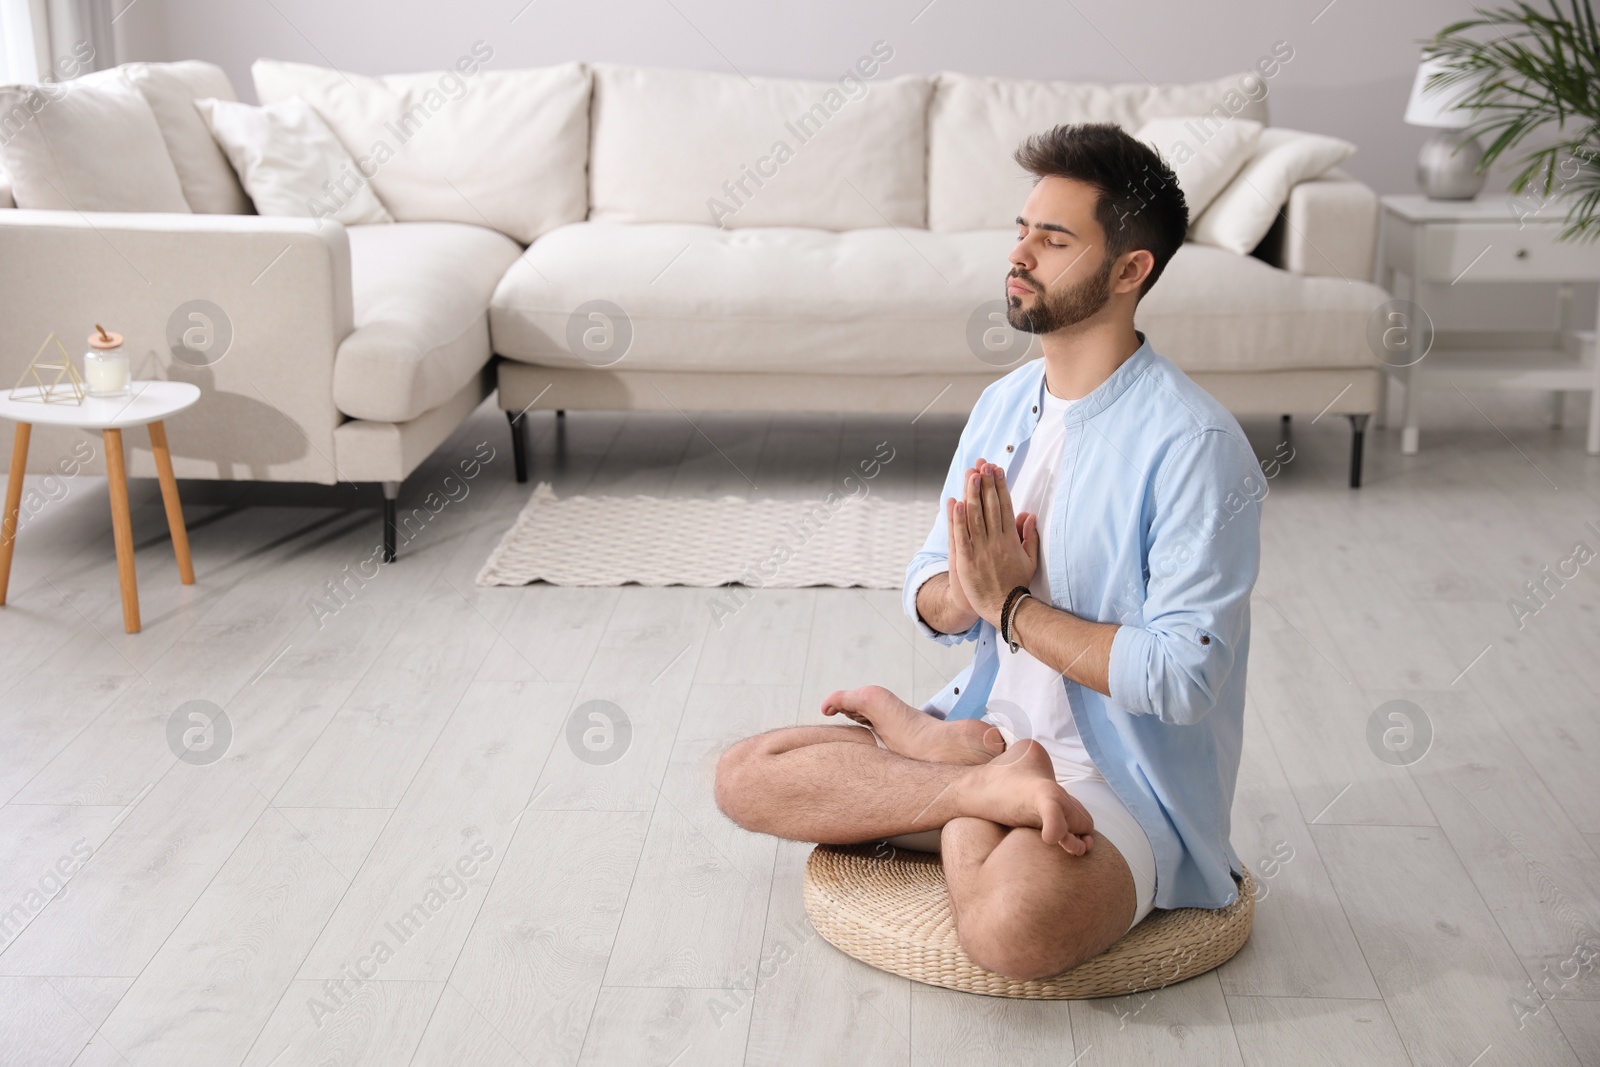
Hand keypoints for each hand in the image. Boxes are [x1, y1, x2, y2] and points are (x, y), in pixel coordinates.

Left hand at [949, 458, 1037, 626]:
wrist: (1003, 608)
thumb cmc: (1016, 584)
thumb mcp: (1030, 560)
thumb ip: (1030, 537)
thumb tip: (1030, 515)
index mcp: (1011, 539)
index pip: (1005, 506)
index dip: (1000, 486)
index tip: (997, 470)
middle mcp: (996, 541)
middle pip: (990, 506)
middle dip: (986, 483)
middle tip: (983, 464)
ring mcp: (981, 550)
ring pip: (975, 516)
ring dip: (971, 494)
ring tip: (970, 474)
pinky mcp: (966, 560)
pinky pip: (961, 535)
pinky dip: (957, 518)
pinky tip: (955, 502)